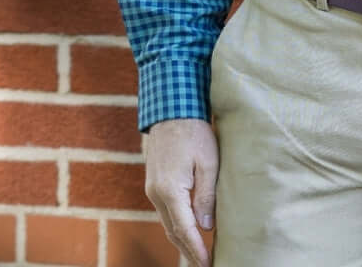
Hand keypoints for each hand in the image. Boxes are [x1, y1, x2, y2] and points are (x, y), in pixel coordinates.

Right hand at [144, 117, 217, 266]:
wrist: (171, 110)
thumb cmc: (194, 132)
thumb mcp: (208, 161)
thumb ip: (206, 195)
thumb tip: (206, 227)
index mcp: (170, 190)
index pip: (184, 229)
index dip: (195, 249)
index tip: (206, 264)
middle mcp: (157, 194)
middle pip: (172, 231)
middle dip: (188, 250)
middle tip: (204, 264)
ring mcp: (153, 189)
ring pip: (167, 223)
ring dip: (182, 239)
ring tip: (198, 253)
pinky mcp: (155, 184)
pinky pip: (165, 212)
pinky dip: (176, 225)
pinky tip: (188, 230)